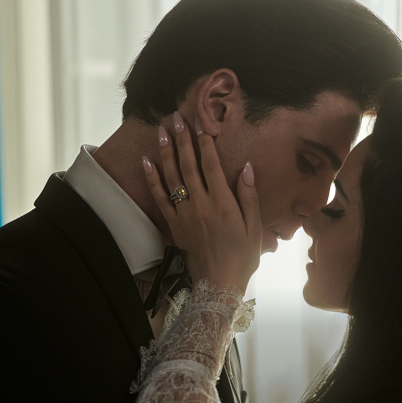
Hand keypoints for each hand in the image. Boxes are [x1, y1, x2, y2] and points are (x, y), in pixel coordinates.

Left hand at [142, 112, 261, 292]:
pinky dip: (152, 179)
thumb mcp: (254, 227)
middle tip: (176, 118)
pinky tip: (147, 162)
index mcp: (223, 203)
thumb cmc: (242, 257)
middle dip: (182, 139)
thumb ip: (249, 196)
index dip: (205, 142)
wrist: (218, 285)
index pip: (211, 165)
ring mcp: (184, 214)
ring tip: (160, 131)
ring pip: (172, 177)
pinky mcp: (174, 225)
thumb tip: (247, 167)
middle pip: (188, 165)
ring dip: (165, 152)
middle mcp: (200, 205)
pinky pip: (160, 198)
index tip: (201, 123)